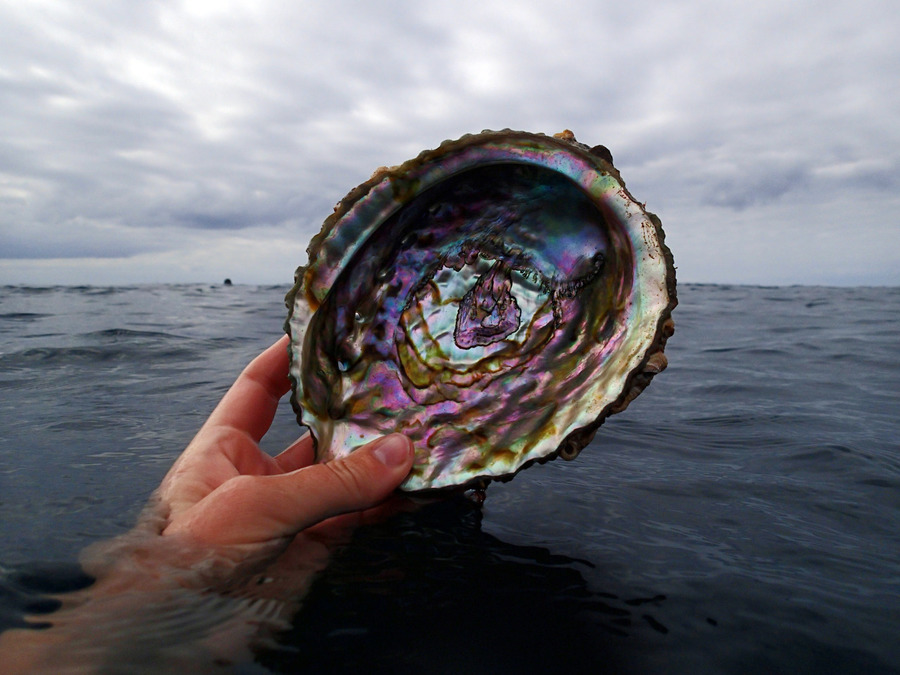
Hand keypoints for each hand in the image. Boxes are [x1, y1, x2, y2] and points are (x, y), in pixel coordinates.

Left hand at [157, 335, 414, 546]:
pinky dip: (386, 504)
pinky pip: (355, 518)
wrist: (176, 629)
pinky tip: (416, 487)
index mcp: (224, 447)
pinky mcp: (311, 548)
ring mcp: (287, 512)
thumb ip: (331, 482)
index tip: (327, 336)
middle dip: (351, 413)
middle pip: (313, 430)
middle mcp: (258, 474)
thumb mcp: (257, 504)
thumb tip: (398, 453)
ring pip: (342, 476)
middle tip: (395, 388)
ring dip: (379, 461)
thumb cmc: (189, 557)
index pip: (259, 388)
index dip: (289, 360)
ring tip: (420, 434)